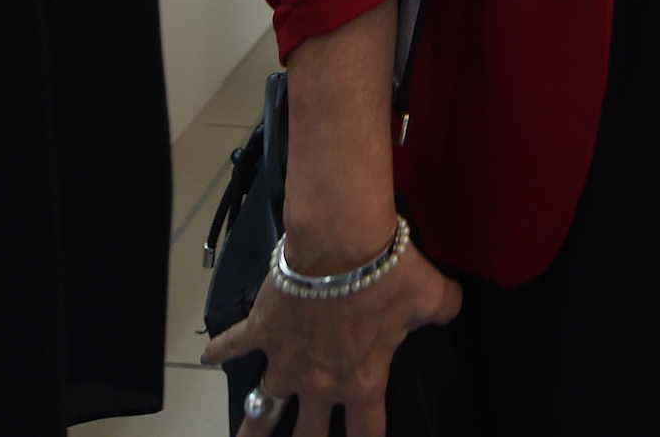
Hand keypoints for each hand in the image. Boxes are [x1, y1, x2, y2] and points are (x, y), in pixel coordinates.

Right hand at [201, 243, 462, 436]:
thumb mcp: (431, 295)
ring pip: (261, 408)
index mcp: (361, 381)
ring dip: (252, 429)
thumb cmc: (386, 272)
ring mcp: (284, 359)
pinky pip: (232, 346)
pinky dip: (218, 352)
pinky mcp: (260, 330)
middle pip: (309, 434)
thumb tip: (453, 308)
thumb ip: (443, 310)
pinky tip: (206, 360)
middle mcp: (319, 382)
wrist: (339, 240)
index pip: (368, 432)